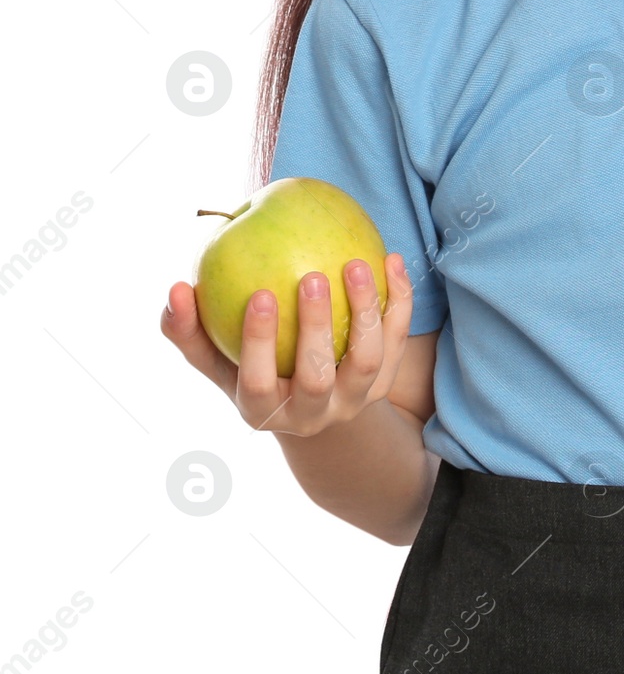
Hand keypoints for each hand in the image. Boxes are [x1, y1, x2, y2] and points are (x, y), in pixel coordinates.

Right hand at [160, 253, 415, 436]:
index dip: (258, 342)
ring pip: (365, 360)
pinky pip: (397, 339)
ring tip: (355, 263)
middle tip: (311, 276)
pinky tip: (391, 259)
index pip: (256, 383)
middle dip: (315, 328)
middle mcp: (309, 414)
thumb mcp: (218, 362)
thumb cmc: (253, 372)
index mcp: (262, 411)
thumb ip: (192, 331)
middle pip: (315, 377)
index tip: (259, 294)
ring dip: (365, 312)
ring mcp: (351, 401)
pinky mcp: (383, 384)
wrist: (314, 410)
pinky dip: (399, 301)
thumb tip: (176, 289)